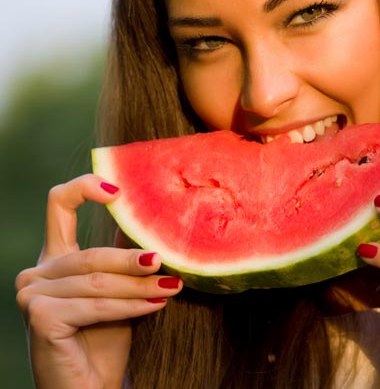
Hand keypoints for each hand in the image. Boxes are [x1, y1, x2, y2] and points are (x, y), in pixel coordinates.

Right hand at [15, 174, 182, 388]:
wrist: (90, 387)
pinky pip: (95, 304)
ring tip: (172, 288)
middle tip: (168, 264)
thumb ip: (124, 258)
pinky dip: (128, 306)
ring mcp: (30, 293)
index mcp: (54, 259)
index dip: (84, 188)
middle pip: (90, 253)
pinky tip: (155, 306)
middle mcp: (36, 272)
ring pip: (98, 281)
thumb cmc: (105, 340)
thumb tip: (152, 221)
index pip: (59, 206)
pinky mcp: (38, 315)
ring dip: (140, 287)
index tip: (118, 189)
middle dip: (134, 262)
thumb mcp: (119, 290)